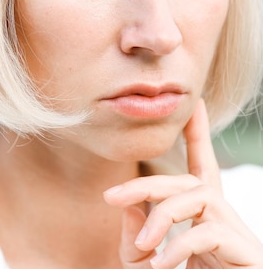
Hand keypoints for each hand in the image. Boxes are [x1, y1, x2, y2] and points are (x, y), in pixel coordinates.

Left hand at [103, 99, 262, 268]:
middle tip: (109, 197)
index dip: (198, 134)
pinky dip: (178, 246)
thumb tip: (128, 207)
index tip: (196, 103)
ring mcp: (235, 233)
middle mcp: (221, 215)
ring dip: (162, 217)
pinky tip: (162, 264)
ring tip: (144, 249)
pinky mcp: (245, 253)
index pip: (198, 165)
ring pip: (196, 196)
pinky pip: (208, 233)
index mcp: (202, 214)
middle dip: (145, 183)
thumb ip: (135, 238)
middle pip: (184, 179)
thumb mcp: (147, 265)